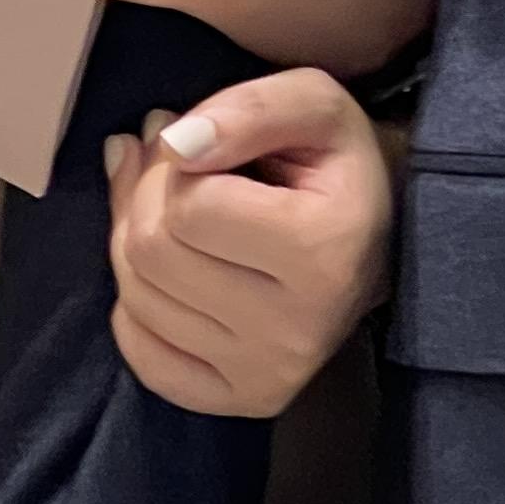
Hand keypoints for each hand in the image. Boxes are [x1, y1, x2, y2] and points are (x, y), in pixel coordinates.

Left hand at [105, 71, 394, 416]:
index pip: (190, 207)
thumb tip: (177, 143)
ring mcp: (266, 376)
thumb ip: (250, 109)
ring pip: (137, 301)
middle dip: (144, 195)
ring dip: (131, 238)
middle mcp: (295, 331)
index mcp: (322, 250)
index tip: (194, 142)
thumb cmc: (337, 162)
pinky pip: (143, 357)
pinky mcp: (242, 401)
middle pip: (153, 255)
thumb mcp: (314, 102)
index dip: (174, 161)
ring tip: (163, 204)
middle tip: (164, 165)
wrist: (373, 238)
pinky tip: (164, 271)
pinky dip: (134, 307)